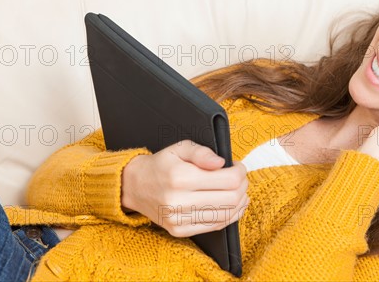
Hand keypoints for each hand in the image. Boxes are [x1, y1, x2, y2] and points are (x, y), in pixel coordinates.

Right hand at [121, 140, 248, 236]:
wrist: (135, 186)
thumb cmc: (162, 165)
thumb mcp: (180, 148)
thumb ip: (202, 152)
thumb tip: (221, 162)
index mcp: (181, 177)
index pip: (229, 180)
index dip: (240, 172)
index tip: (238, 167)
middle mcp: (179, 201)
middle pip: (231, 198)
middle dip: (243, 186)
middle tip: (241, 178)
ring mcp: (179, 219)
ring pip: (226, 215)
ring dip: (240, 202)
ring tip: (239, 191)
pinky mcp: (180, 231)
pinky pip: (215, 226)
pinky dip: (230, 216)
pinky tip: (233, 207)